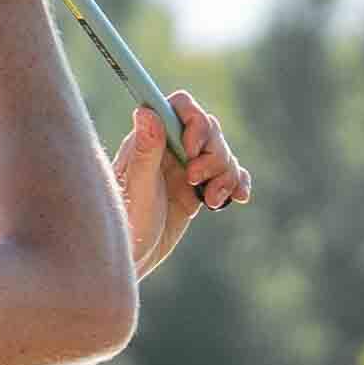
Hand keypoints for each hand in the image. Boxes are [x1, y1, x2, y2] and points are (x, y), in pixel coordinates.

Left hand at [112, 85, 243, 249]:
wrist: (133, 257)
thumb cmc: (125, 222)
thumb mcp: (137, 188)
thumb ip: (145, 151)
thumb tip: (145, 111)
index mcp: (150, 139)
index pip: (181, 108)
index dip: (195, 122)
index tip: (192, 150)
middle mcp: (169, 148)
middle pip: (209, 130)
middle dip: (212, 155)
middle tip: (195, 181)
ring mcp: (186, 168)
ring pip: (222, 153)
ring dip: (225, 175)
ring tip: (210, 200)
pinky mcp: (198, 188)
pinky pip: (229, 175)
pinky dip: (237, 183)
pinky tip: (238, 197)